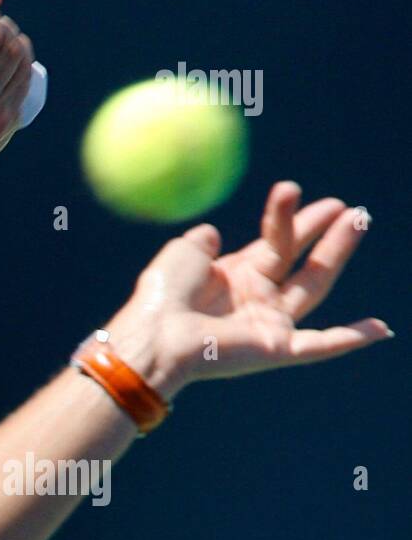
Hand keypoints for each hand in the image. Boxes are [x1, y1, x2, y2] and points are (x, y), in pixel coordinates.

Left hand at [106, 181, 391, 399]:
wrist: (156, 333)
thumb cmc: (162, 295)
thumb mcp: (183, 254)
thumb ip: (202, 241)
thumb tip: (211, 232)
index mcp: (234, 277)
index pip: (274, 244)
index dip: (290, 218)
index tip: (301, 191)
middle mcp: (256, 300)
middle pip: (301, 262)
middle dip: (325, 233)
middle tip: (350, 207)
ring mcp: (269, 325)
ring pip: (315, 286)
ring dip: (337, 253)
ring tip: (358, 220)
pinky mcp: (277, 348)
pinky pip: (322, 345)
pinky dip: (352, 338)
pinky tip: (382, 329)